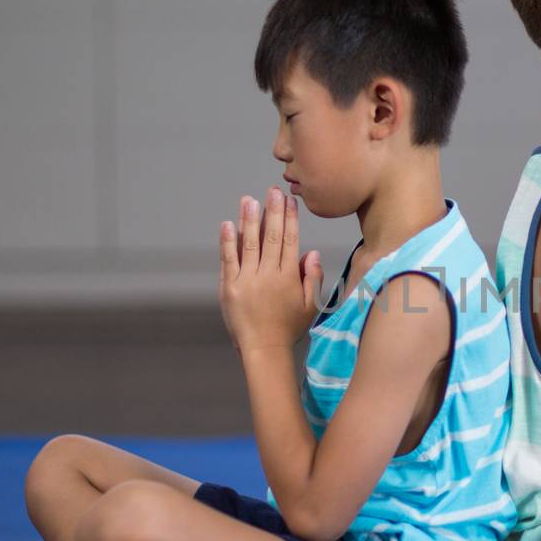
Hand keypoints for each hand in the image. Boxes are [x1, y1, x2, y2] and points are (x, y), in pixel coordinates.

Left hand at [219, 187, 323, 355]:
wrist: (264, 349)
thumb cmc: (288, 327)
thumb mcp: (310, 305)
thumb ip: (313, 278)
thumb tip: (311, 252)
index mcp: (288, 278)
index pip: (290, 241)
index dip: (290, 219)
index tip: (289, 201)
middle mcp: (268, 275)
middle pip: (272, 237)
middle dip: (272, 212)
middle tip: (273, 191)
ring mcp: (247, 280)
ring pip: (249, 244)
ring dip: (250, 220)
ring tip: (249, 200)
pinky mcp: (229, 287)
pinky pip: (228, 260)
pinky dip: (228, 242)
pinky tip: (228, 225)